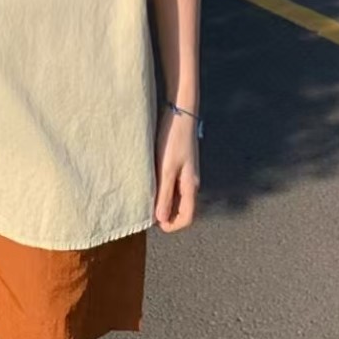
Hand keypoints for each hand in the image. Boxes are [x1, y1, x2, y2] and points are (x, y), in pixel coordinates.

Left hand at [154, 106, 199, 231]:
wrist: (180, 112)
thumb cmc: (173, 140)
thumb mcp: (166, 168)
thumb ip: (164, 194)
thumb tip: (162, 219)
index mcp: (190, 185)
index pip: (187, 216)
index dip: (172, 225)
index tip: (155, 224)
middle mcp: (191, 181)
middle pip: (182, 208)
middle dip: (167, 215)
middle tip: (147, 212)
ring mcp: (187, 172)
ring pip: (177, 196)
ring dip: (164, 201)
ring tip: (147, 198)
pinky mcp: (181, 163)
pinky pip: (174, 184)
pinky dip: (164, 189)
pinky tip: (151, 183)